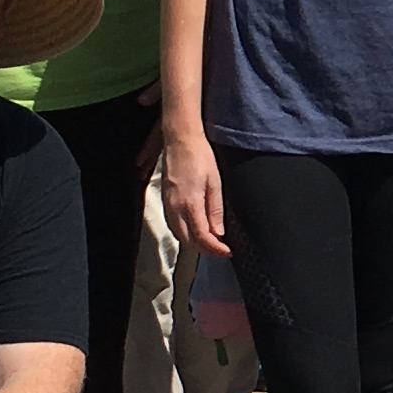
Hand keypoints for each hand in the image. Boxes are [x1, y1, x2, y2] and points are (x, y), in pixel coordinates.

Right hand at [161, 130, 226, 256]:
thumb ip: (215, 210)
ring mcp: (167, 204)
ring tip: (211, 242)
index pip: (202, 237)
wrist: (180, 140)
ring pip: (179, 234)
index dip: (216, 249)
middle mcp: (175, 208)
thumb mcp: (215, 183)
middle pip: (189, 240)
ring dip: (194, 243)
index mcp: (190, 204)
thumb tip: (218, 233)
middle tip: (222, 249)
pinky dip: (184, 233)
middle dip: (205, 249)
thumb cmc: (200, 157)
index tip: (228, 252)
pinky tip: (194, 230)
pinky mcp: (165, 200)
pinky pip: (173, 224)